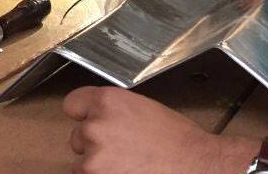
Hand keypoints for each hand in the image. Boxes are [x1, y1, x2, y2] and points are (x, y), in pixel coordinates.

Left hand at [63, 86, 257, 173]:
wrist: (195, 165)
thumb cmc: (176, 140)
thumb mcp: (143, 108)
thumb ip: (115, 110)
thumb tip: (98, 117)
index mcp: (108, 101)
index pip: (72, 104)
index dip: (83, 114)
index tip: (87, 121)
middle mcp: (95, 125)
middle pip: (77, 136)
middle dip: (94, 144)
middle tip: (122, 150)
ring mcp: (93, 157)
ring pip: (82, 163)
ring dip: (98, 166)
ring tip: (128, 165)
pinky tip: (127, 173)